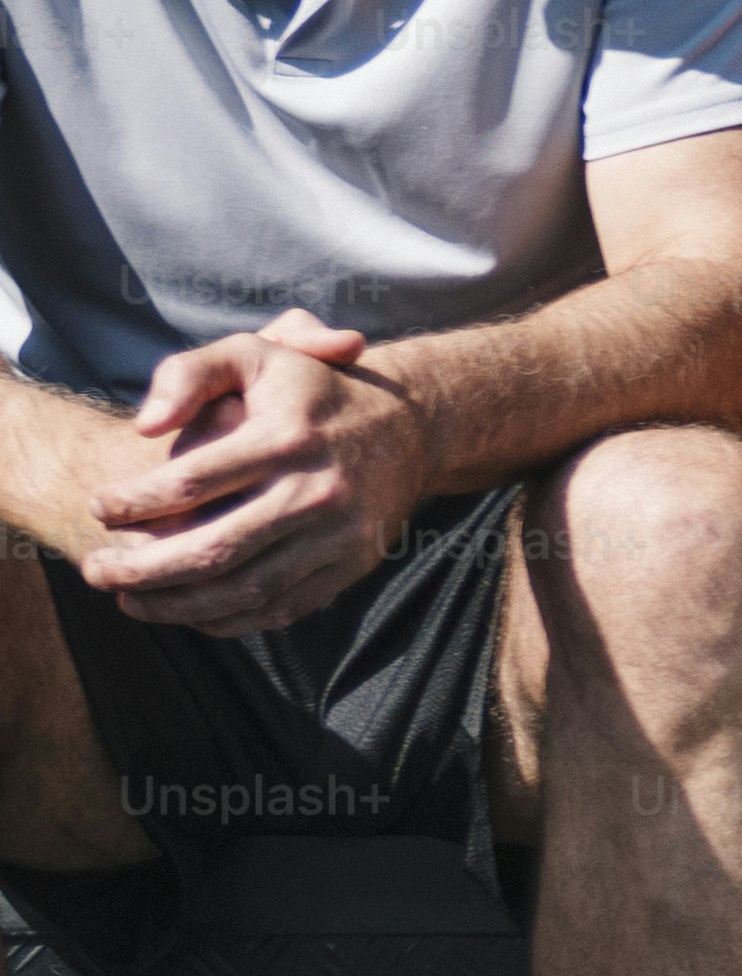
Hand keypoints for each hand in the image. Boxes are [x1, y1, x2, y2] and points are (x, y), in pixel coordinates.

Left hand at [73, 311, 423, 635]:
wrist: (411, 425)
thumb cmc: (310, 390)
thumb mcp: (253, 355)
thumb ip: (188, 374)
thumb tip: (144, 426)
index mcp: (287, 438)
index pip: (191, 481)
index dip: (131, 501)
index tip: (96, 507)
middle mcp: (318, 491)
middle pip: (213, 549)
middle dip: (140, 568)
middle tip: (95, 569)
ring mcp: (339, 535)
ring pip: (243, 589)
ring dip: (175, 604)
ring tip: (127, 599)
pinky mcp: (352, 565)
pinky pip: (280, 609)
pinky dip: (225, 620)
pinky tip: (184, 611)